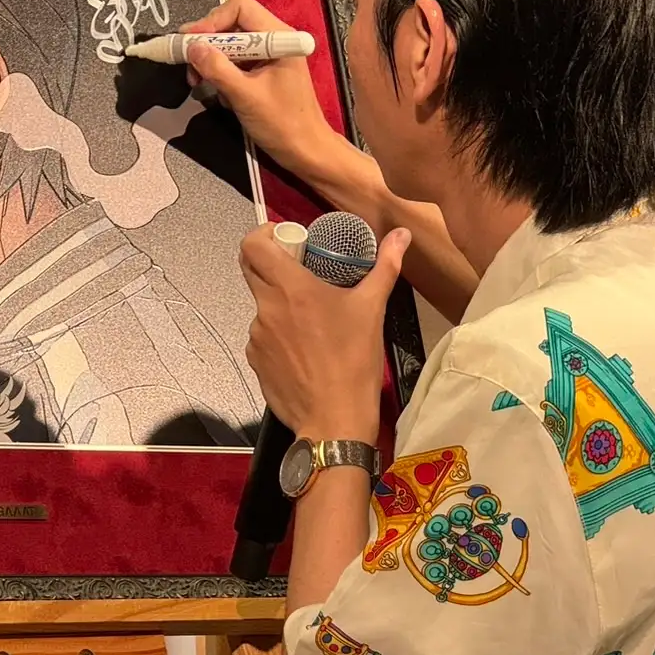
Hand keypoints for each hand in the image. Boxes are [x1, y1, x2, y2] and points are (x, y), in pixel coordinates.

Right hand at [180, 0, 339, 177]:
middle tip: (188, 65)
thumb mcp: (245, 96)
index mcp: (279, 37)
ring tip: (197, 82)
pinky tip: (218, 93)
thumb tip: (191, 47)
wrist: (305, 152)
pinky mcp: (261, 70)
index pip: (239, 7)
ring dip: (210, 61)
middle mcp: (274, 39)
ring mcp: (267, 55)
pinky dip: (220, 74)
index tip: (191, 43)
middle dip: (207, 43)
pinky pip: (233, 61)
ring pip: (228, 44)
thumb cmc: (283, 124)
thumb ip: (217, 69)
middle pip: (230, 23)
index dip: (211, 21)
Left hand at [239, 222, 412, 441]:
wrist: (333, 420)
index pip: (252, 245)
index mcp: (290, 288)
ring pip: (261, 305)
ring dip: (280, 303)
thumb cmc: (353, 361)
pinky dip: (278, 334)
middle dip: (272, 263)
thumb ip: (385, 266)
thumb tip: (402, 234)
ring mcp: (256, 336)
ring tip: (311, 318)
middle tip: (300, 268)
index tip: (283, 237)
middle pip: (252, 270)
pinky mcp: (255, 360)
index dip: (262, 234)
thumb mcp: (372, 309)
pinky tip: (303, 348)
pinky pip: (263, 336)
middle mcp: (265, 308)